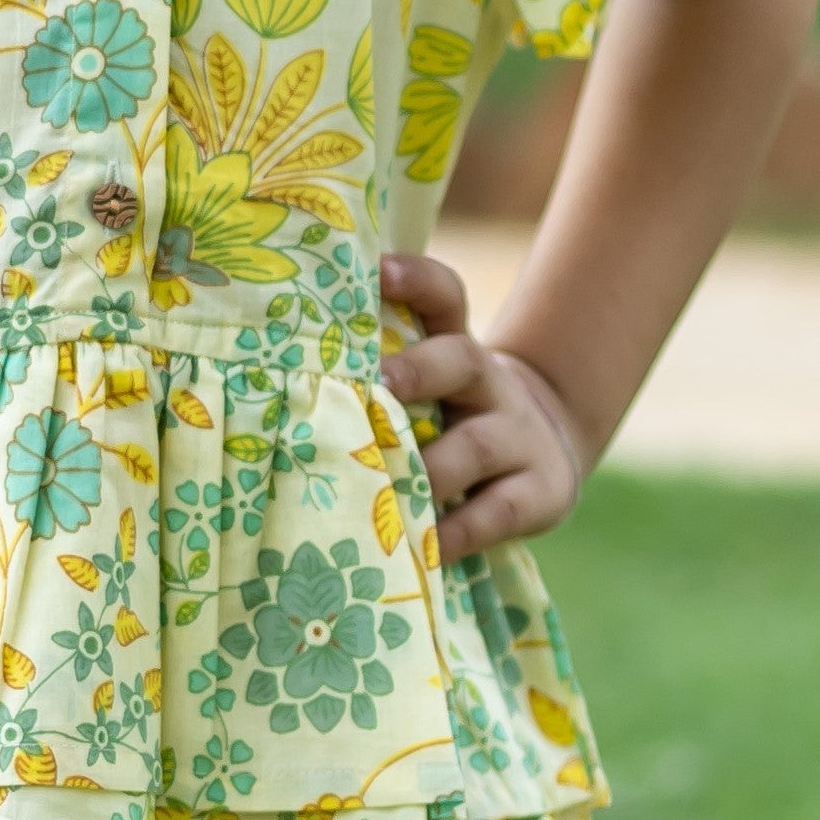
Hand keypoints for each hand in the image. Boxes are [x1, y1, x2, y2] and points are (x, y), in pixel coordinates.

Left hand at [380, 250, 592, 557]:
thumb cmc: (448, 420)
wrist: (542, 457)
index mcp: (456, 347)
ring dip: (430, 466)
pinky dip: (455, 533)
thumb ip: (376, 374)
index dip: (415, 278)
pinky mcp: (537, 493)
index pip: (445, 297)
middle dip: (420, 370)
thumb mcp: (428, 385)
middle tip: (377, 384)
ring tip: (389, 484)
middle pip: (463, 361)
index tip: (376, 271)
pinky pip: (495, 513)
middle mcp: (489, 384)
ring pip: (474, 446)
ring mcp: (517, 438)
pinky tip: (423, 548)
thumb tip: (277, 374)